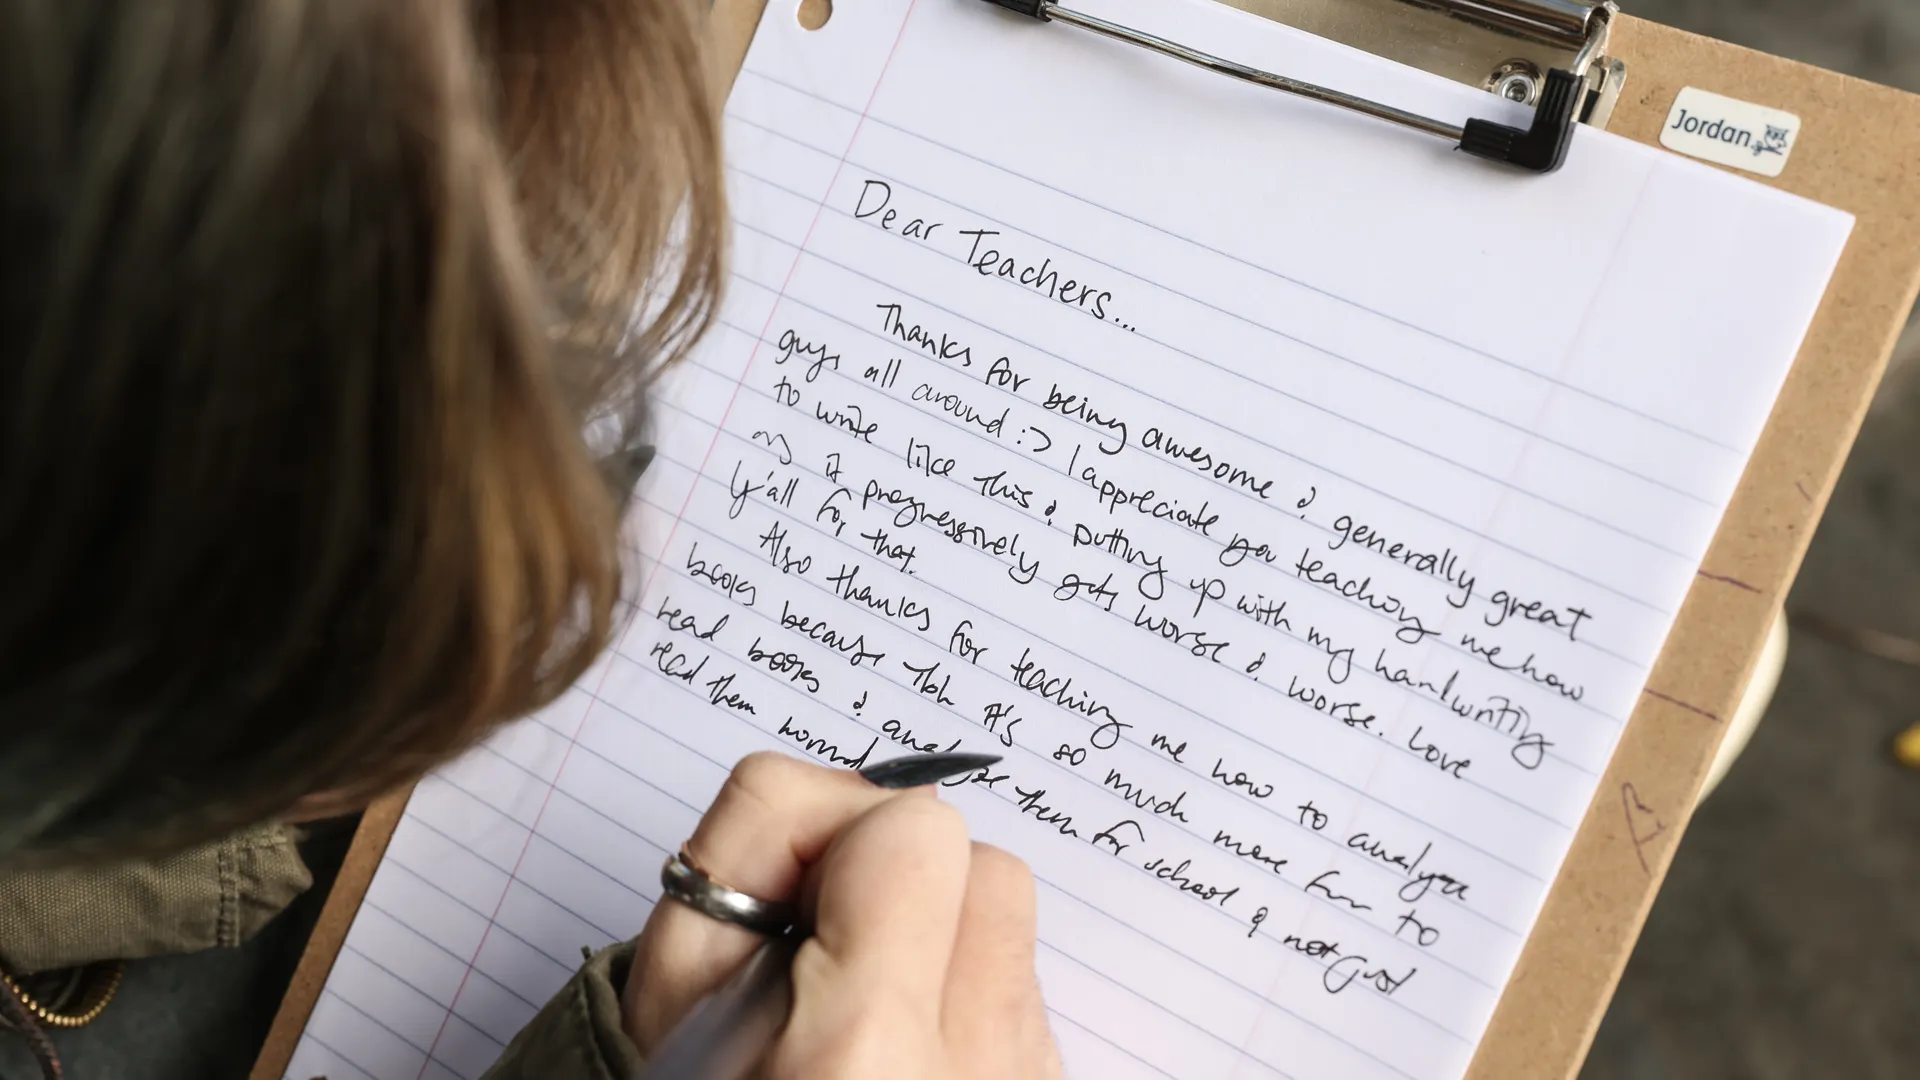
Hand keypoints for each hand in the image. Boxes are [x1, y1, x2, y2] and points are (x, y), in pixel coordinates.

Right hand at [622, 752, 1060, 1078]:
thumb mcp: (675, 1020)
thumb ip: (734, 890)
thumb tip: (818, 807)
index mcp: (862, 1059)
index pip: (907, 830)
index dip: (821, 836)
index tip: (766, 902)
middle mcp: (978, 1073)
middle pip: (983, 868)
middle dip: (887, 878)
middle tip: (802, 952)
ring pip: (1004, 934)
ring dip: (927, 941)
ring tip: (844, 1019)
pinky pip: (1013, 1005)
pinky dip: (955, 1006)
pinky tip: (889, 1068)